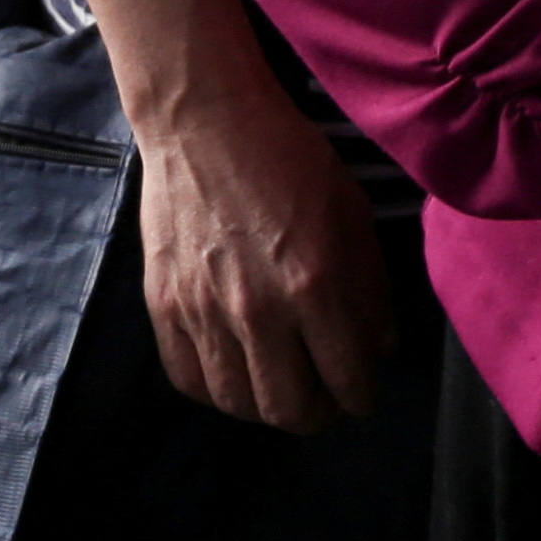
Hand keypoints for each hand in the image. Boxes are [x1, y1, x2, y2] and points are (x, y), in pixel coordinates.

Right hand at [128, 53, 393, 431]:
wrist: (207, 125)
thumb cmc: (293, 161)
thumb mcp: (354, 216)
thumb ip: (369, 289)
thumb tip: (377, 350)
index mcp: (316, 284)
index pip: (347, 379)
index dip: (363, 397)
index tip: (364, 393)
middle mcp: (258, 310)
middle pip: (289, 410)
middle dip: (318, 414)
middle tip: (326, 398)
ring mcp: (203, 313)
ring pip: (237, 404)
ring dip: (267, 408)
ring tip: (284, 388)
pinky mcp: (163, 307)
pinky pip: (189, 379)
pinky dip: (217, 390)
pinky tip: (237, 373)